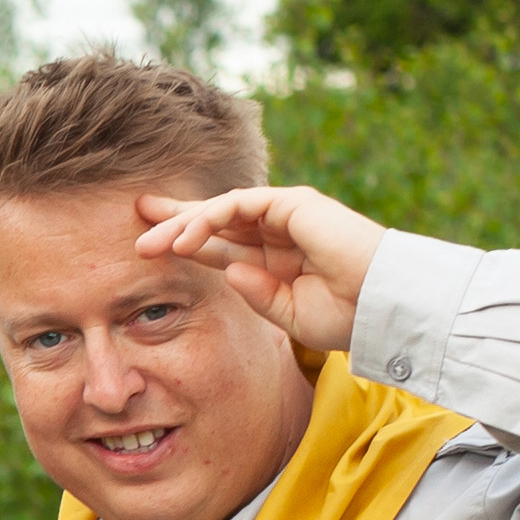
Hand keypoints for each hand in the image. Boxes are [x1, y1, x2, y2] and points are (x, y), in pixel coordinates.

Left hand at [131, 185, 390, 360]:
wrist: (384, 307)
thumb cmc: (347, 316)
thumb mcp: (289, 313)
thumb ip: (255, 293)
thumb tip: (227, 272)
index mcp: (274, 258)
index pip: (219, 243)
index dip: (185, 240)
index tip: (148, 247)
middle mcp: (278, 231)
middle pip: (214, 218)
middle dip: (173, 219)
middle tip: (135, 222)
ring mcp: (286, 214)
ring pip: (220, 209)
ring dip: (181, 223)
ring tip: (148, 243)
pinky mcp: (293, 203)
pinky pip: (238, 204)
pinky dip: (208, 218)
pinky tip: (183, 240)